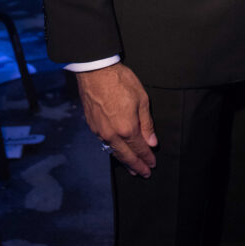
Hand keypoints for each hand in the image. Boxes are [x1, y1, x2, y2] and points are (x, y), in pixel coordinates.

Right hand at [76, 62, 157, 177]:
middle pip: (126, 156)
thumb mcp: (142, 99)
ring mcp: (100, 132)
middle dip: (136, 166)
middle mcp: (112, 134)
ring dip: (124, 161)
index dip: (147, 158)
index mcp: (127, 128)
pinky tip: (117, 151)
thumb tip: (152, 142)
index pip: (139, 149)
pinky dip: (113, 150)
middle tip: (144, 173)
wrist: (95, 72)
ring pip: (114, 151)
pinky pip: (105, 143)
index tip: (152, 165)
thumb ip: (147, 123)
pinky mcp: (92, 126)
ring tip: (132, 168)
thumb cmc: (121, 82)